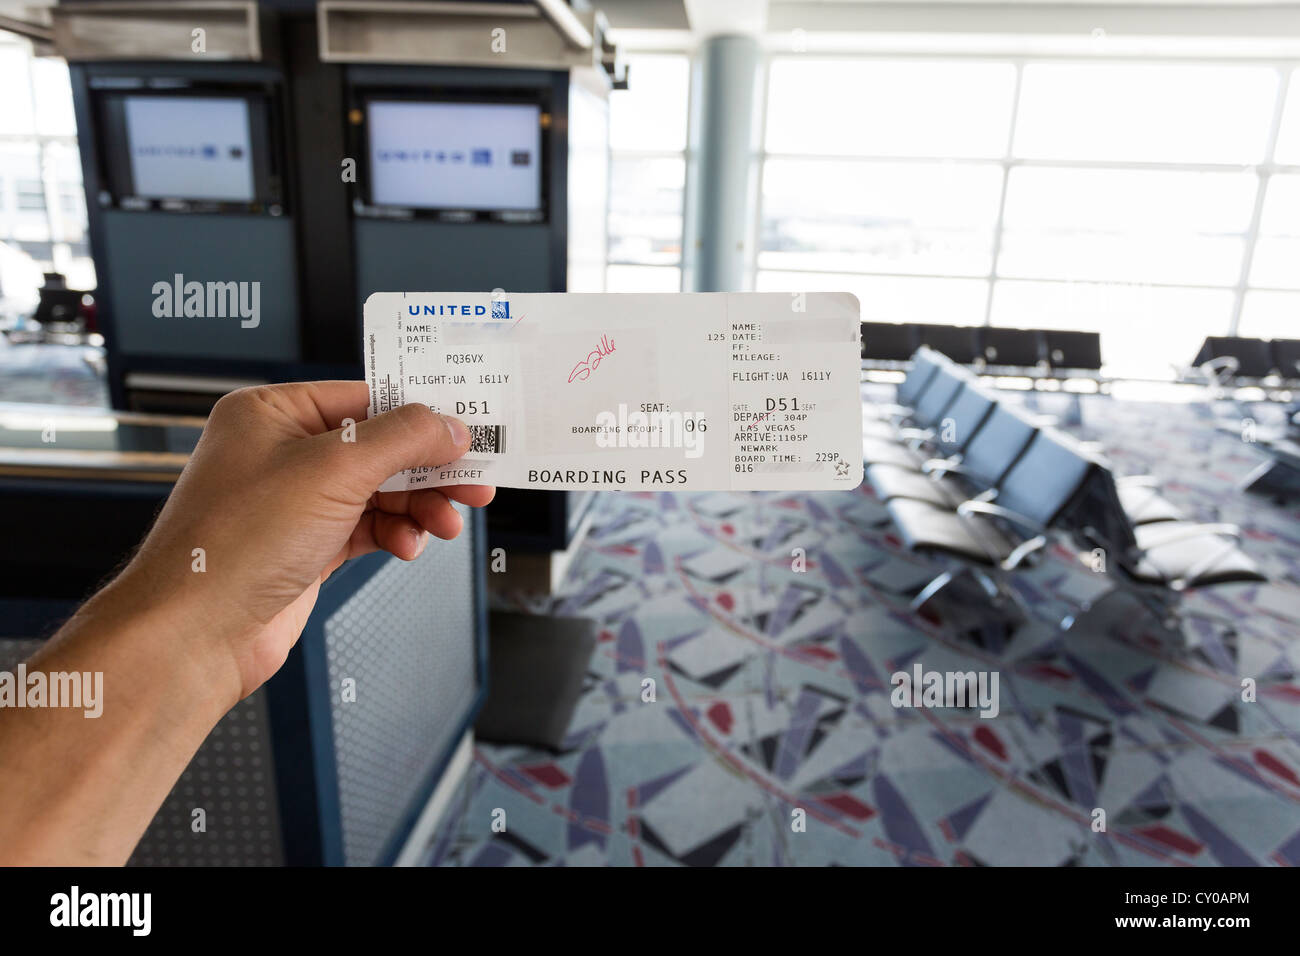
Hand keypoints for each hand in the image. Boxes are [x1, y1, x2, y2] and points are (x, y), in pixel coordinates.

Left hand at [109, 380, 492, 704]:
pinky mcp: (307, 547)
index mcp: (271, 414)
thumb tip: (448, 426)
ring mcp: (294, 503)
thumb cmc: (234, 544)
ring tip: (446, 524)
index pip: (363, 398)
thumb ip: (401, 439)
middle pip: (379, 448)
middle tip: (474, 481)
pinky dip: (395, 534)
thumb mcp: (333, 470)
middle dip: (428, 469)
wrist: (197, 633)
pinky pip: (368, 528)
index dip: (418, 415)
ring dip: (418, 507)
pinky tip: (409, 545)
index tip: (466, 428)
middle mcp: (280, 453)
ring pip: (379, 492)